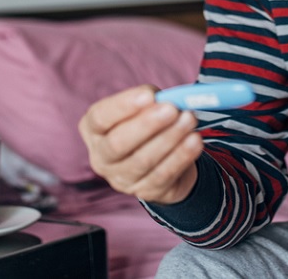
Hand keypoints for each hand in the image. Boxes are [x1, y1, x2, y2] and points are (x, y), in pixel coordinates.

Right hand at [78, 84, 201, 204]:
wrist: (161, 160)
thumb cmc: (148, 124)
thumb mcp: (143, 109)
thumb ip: (150, 101)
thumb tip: (166, 99)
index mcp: (93, 129)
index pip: (100, 118)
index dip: (123, 106)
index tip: (149, 95)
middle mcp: (101, 157)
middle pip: (117, 143)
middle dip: (147, 125)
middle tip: (172, 109)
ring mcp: (120, 179)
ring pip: (142, 161)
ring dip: (169, 138)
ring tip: (189, 120)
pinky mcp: (144, 192)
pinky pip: (163, 175)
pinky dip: (181, 156)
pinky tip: (195, 141)